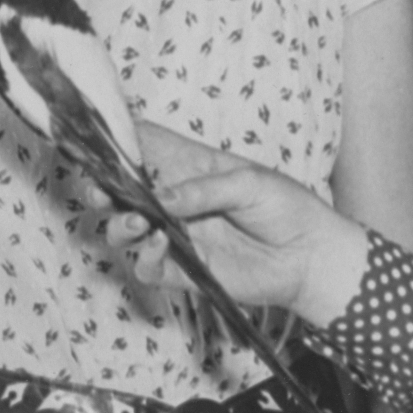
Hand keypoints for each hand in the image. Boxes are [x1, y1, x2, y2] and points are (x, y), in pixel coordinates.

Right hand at [121, 123, 372, 327]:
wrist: (312, 255)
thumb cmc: (288, 208)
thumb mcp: (249, 183)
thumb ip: (203, 189)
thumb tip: (161, 199)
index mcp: (189, 169)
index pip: (145, 150)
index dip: (119, 143)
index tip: (100, 140)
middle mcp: (175, 203)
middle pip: (122, 195)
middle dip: (102, 190)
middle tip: (100, 191)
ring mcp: (177, 237)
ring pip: (126, 233)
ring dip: (121, 226)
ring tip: (137, 220)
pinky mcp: (185, 272)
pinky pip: (149, 269)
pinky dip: (146, 257)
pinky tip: (160, 243)